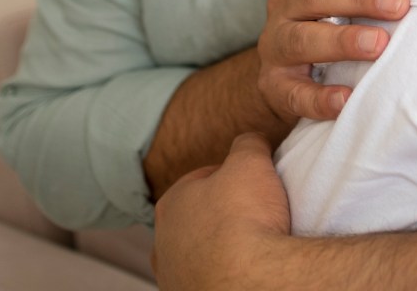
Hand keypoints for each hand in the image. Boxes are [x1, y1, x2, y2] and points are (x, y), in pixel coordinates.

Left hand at [151, 133, 291, 290]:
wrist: (251, 282)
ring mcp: (175, 276)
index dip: (231, 177)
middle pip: (198, 218)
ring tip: (250, 247)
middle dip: (220, 214)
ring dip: (219, 248)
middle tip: (252, 214)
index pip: (202, 180)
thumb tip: (253, 140)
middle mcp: (163, 242)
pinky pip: (209, 280)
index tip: (253, 183)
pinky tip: (243, 270)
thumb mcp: (250, 162)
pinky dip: (223, 274)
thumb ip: (247, 144)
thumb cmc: (244, 219)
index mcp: (171, 203)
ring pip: (200, 253)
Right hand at [258, 0, 416, 122]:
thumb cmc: (330, 22)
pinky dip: (320, 98)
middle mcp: (284, 4)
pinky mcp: (275, 86)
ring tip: (379, 44)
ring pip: (301, 39)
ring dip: (341, 41)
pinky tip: (348, 98)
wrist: (288, 74)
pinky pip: (295, 93)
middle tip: (400, 4)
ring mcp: (275, 46)